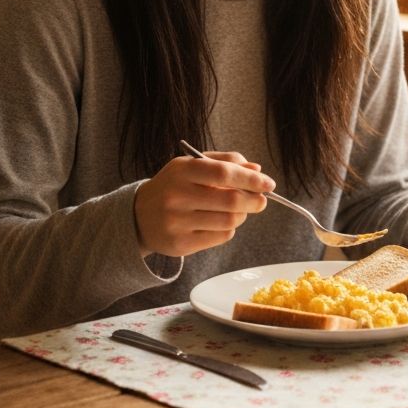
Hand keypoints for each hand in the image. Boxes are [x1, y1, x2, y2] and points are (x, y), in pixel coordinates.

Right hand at [133, 151, 271, 257]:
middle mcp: (177, 196)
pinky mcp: (181, 244)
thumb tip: (257, 169)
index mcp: (182, 170)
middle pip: (231, 200)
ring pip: (229, 221)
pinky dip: (229, 228)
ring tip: (239, 210)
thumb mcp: (192, 165)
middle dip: (254, 200)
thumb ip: (224, 162)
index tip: (269, 184)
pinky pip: (220, 237)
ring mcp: (177, 222)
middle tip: (262, 200)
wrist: (139, 216)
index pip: (224, 173)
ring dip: (242, 215)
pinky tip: (220, 222)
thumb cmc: (174, 186)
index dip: (250, 179)